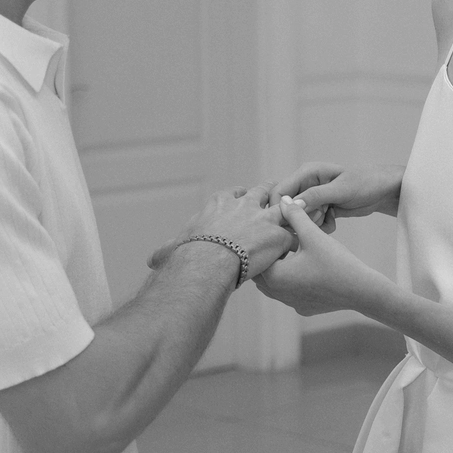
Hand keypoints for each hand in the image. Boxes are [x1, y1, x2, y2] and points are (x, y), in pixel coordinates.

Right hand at [147, 184, 292, 279]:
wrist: (208, 261)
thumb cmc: (189, 253)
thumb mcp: (176, 245)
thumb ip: (167, 250)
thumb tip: (150, 260)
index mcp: (220, 204)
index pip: (232, 193)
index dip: (239, 196)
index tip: (242, 198)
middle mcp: (244, 205)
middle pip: (262, 191)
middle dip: (269, 194)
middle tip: (276, 196)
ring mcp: (264, 218)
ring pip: (284, 208)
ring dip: (290, 213)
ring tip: (298, 217)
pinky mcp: (278, 235)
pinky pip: (294, 235)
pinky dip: (297, 241)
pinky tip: (301, 248)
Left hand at [253, 196, 383, 315]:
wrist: (362, 291)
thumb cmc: (336, 262)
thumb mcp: (313, 235)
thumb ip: (295, 216)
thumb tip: (283, 200)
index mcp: (274, 276)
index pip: (258, 257)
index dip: (263, 243)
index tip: (271, 231)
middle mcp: (277, 294)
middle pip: (262, 272)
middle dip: (268, 257)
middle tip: (277, 240)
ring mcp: (291, 303)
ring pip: (274, 285)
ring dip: (279, 270)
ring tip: (289, 253)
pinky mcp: (304, 308)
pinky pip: (290, 293)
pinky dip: (292, 282)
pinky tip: (305, 269)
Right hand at [269, 163, 403, 230]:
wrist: (385, 190)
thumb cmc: (366, 182)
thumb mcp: (341, 190)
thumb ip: (315, 196)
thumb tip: (291, 205)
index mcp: (307, 173)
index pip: (279, 191)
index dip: (280, 209)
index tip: (293, 223)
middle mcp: (306, 184)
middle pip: (288, 208)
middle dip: (302, 218)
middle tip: (322, 217)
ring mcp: (313, 198)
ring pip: (300, 218)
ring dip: (313, 223)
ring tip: (330, 218)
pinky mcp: (321, 208)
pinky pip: (312, 223)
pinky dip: (321, 226)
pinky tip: (334, 221)